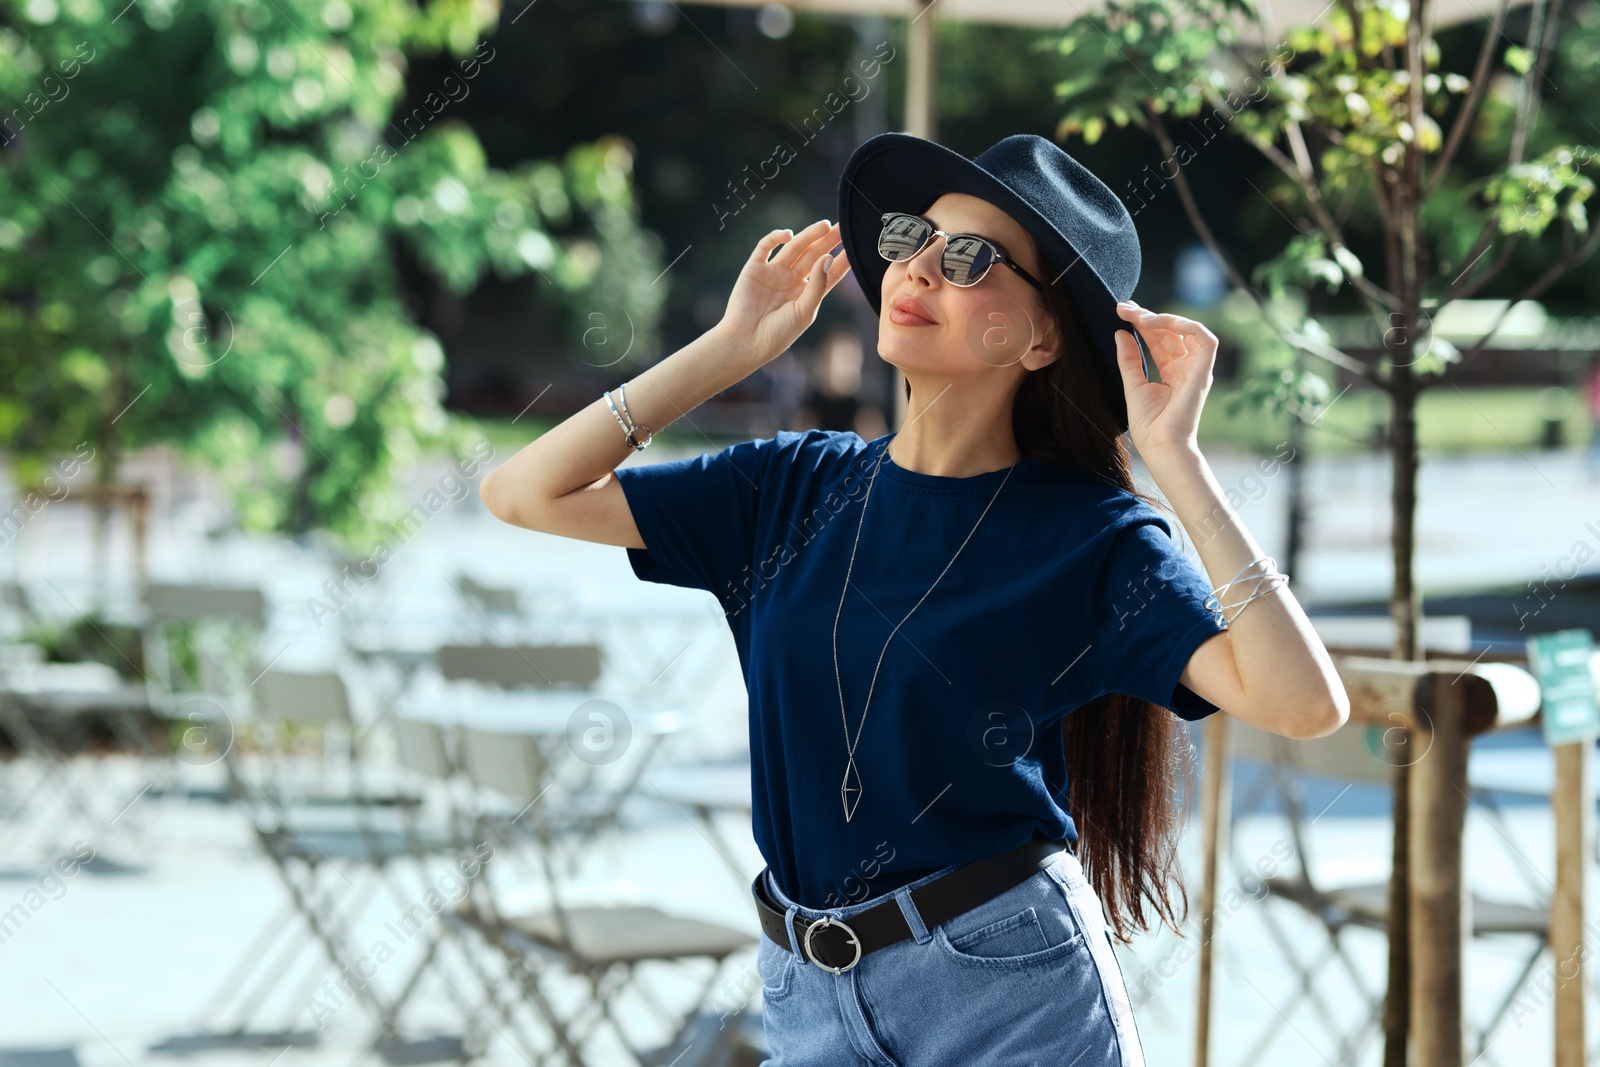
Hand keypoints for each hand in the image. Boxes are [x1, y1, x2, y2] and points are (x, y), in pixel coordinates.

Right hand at [717, 219, 851, 363]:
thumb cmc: (778, 333)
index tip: (855, 248)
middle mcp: (791, 280)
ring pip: (794, 248)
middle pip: (813, 255)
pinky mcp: (755, 268)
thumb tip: (828, 257)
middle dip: (828, 241)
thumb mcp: (804, 311)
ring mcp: (773, 273)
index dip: (841, 261)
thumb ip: (818, 285)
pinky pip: (765, 247)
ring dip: (808, 235)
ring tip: (824, 225)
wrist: (746, 342)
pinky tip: (788, 235)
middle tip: (842, 227)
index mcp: (806, 293)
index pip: (828, 273)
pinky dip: (775, 238)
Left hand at [1113, 300, 1215, 458]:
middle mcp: (1186, 368)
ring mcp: (1196, 369)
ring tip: (1138, 316)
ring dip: (1163, 318)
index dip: (1143, 323)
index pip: (1159, 339)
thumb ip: (1129, 359)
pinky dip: (1186, 325)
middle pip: (1170, 332)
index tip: (1122, 311)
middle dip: (1147, 316)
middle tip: (1124, 307)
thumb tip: (1120, 332)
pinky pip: (1205, 339)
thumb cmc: (1149, 425)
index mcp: (1172, 372)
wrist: (1160, 446)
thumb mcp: (1133, 385)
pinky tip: (1160, 322)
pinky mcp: (1204, 372)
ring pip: (1187, 330)